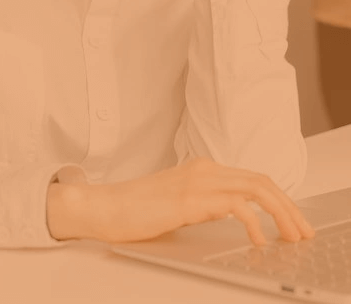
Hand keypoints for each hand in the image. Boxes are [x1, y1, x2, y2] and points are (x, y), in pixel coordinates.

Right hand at [48, 158, 313, 246]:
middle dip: (290, 207)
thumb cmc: (138, 210)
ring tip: (293, 237)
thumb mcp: (181, 204)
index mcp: (204, 169)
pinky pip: (236, 206)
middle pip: (262, 181)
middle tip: (304, 231)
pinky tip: (259, 241)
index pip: (254, 179)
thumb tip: (236, 216)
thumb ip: (207, 202)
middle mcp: (205, 169)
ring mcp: (198, 181)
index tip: (296, 222)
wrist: (105, 207)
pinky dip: (255, 222)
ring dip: (282, 213)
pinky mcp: (190, 199)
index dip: (281, 200)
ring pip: (256, 188)